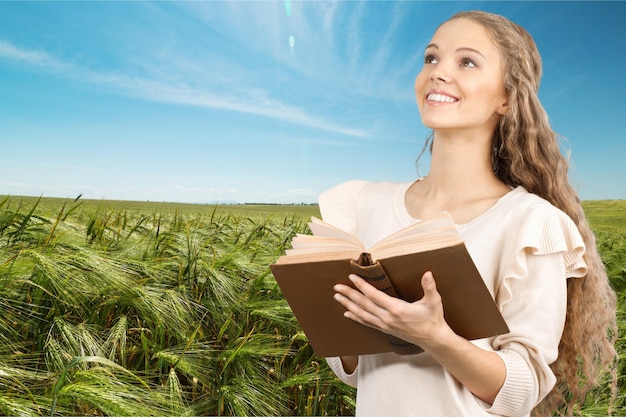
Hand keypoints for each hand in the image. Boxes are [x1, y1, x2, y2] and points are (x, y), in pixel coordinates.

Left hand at [333, 271, 450, 348]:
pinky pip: (366, 322)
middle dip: (349, 294)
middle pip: (363, 304)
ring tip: (337, 297)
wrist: (433, 339)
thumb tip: (428, 273)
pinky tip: (347, 313)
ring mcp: (385, 325)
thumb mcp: (434, 301)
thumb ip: (430, 287)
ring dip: (348, 305)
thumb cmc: (433, 319)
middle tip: (337, 286)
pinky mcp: (385, 329)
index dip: (362, 286)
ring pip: (362, 314)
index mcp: (396, 309)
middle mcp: (387, 318)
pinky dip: (355, 317)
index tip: (352, 277)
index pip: (374, 295)